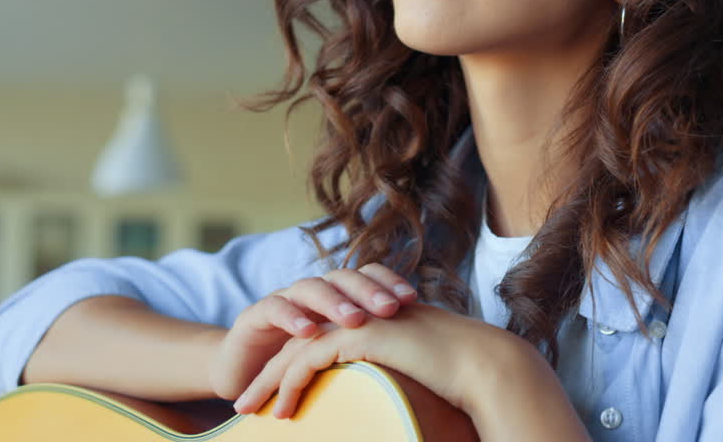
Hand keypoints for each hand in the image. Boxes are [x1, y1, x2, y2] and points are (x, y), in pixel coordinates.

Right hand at [208, 264, 418, 400]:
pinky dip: (291, 317)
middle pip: (343, 278)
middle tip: (391, 308)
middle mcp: (312, 293)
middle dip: (368, 291)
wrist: (242, 373)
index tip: (413, 299)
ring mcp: (284, 300)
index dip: (388, 282)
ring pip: (311, 288)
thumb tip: (420, 359)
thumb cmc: (299, 366)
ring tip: (356, 320)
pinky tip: (308, 331)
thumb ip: (370, 348)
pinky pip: (273, 308)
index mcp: (335, 297)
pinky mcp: (254, 316)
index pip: (366, 276)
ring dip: (334, 302)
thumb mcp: (337, 356)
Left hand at [231, 302, 530, 420]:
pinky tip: (281, 410)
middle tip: (245, 403)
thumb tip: (383, 396)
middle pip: (298, 341)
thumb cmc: (458, 374)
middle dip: (267, 373)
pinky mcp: (356, 334)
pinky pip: (307, 360)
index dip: (291, 366)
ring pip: (295, 350)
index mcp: (370, 318)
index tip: (272, 393)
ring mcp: (356, 319)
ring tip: (247, 410)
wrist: (478, 363)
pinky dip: (288, 385)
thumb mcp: (415, 368)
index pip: (319, 338)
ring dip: (268, 381)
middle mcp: (359, 312)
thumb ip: (392, 370)